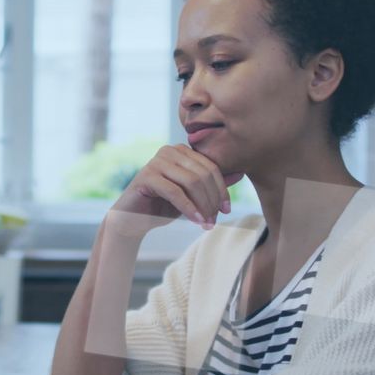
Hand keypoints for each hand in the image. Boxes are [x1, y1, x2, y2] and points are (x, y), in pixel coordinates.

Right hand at [109, 144, 243, 236]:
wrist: (133, 219)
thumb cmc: (163, 206)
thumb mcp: (192, 196)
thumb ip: (212, 184)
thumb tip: (241, 173)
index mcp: (182, 151)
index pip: (211, 166)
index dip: (222, 189)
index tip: (227, 210)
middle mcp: (169, 150)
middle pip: (203, 173)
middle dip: (213, 199)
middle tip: (216, 219)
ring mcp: (156, 161)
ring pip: (191, 182)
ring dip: (203, 205)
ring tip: (207, 223)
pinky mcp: (147, 176)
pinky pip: (175, 192)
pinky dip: (189, 208)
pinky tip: (197, 221)